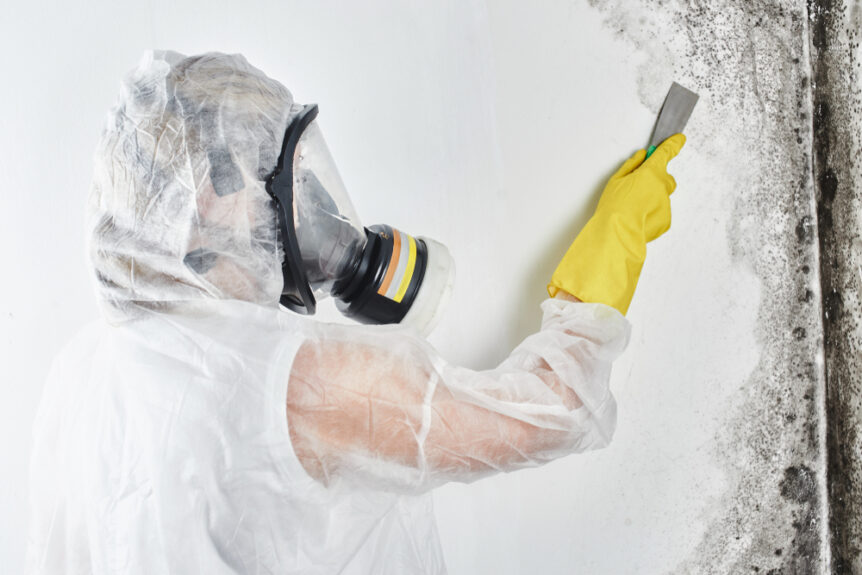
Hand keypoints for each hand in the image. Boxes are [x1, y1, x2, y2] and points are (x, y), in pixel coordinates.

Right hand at [547, 134, 684, 313]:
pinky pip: (661, 212)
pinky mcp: (666, 219)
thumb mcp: (615, 180)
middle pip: (666, 178)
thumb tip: (641, 157)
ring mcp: (666, 203)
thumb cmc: (613, 207)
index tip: (679, 139)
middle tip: (639, 187)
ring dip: (652, 199)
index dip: (673, 144)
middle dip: (656, 180)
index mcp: (651, 172)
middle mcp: (662, 186)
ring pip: (662, 197)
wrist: (618, 233)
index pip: (666, 153)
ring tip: (633, 209)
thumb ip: (631, 166)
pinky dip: (652, 213)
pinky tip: (638, 218)